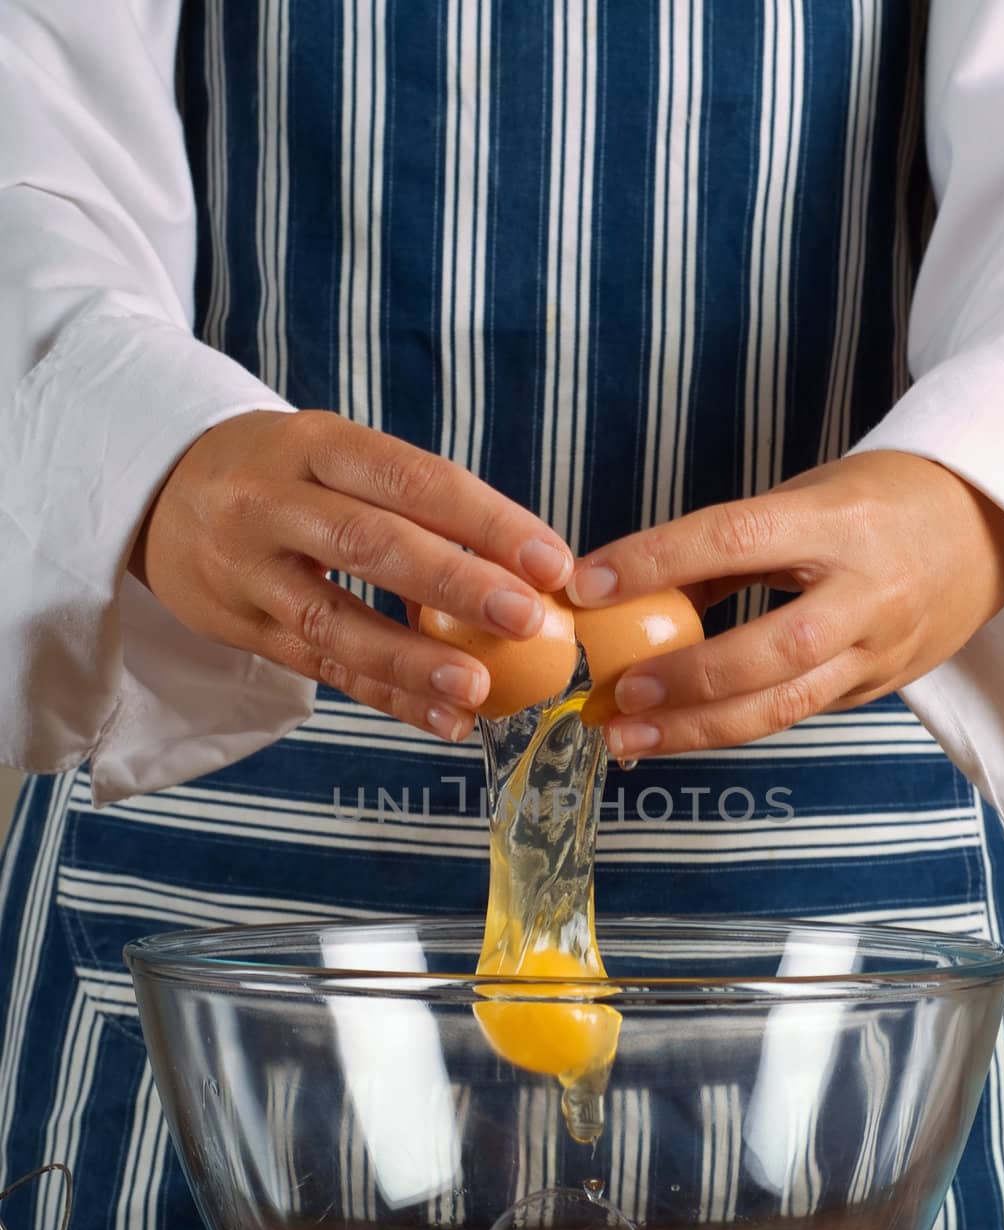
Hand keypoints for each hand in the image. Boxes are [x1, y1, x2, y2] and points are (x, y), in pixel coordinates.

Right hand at [129, 410, 572, 741]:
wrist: (158, 489)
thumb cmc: (283, 475)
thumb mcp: (333, 456)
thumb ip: (411, 503)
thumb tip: (526, 568)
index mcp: (315, 443)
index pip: (411, 478)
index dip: (485, 519)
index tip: (551, 560)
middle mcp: (272, 501)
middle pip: (370, 542)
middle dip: (455, 582)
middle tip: (527, 618)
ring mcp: (248, 568)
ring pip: (335, 618)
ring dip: (413, 658)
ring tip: (479, 689)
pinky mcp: (239, 625)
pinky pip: (320, 668)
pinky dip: (387, 695)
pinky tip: (443, 717)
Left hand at [565, 451, 1003, 757]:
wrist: (990, 527)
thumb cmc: (882, 501)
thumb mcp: (806, 498)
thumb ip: (730, 548)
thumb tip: (633, 586)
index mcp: (839, 523)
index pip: (732, 539)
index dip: (654, 562)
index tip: (587, 583)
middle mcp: (865, 593)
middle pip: (768, 650)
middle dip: (684, 679)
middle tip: (615, 693)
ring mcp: (878, 650)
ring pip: (783, 705)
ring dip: (695, 729)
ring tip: (626, 737)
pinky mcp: (879, 686)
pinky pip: (797, 714)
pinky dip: (732, 727)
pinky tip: (675, 734)